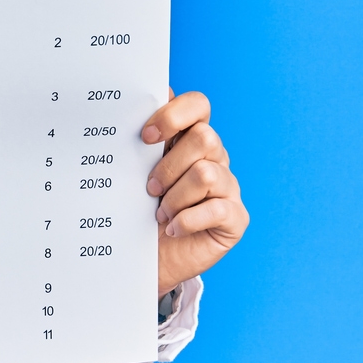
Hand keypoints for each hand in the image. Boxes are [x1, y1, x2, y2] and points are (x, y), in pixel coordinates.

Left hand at [143, 91, 248, 298]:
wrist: (150, 256)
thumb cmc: (141, 209)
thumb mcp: (136, 173)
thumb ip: (140, 142)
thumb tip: (126, 107)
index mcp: (190, 138)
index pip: (197, 105)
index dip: (174, 115)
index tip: (146, 137)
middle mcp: (214, 158)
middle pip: (205, 138)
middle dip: (169, 166)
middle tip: (149, 188)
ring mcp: (228, 187)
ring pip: (206, 173)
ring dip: (175, 197)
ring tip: (160, 213)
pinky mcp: (236, 217)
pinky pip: (217, 209)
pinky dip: (187, 220)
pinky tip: (173, 228)